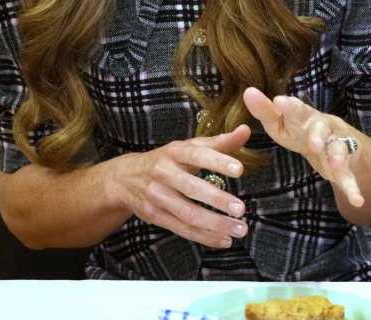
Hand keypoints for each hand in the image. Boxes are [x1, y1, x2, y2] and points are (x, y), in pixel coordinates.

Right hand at [109, 125, 251, 247]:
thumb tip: (246, 130)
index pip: (197, 154)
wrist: (124, 178)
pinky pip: (182, 229)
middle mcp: (163, 173)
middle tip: (241, 209)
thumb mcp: (189, 147)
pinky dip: (204, 236)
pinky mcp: (154, 216)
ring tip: (240, 229)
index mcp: (174, 151)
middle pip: (191, 188)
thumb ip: (219, 142)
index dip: (218, 161)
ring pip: (187, 213)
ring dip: (215, 224)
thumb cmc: (168, 160)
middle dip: (217, 200)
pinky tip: (224, 240)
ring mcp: (157, 196)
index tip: (240, 170)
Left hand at [243, 86, 364, 207]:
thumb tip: (248, 92)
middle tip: (313, 143)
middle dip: (318, 135)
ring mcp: (337, 147)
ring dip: (338, 157)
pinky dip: (354, 189)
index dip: (290, 106)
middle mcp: (325, 128)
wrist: (337, 145)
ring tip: (335, 165)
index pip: (297, 109)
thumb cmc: (302, 131)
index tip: (279, 102)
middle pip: (322, 128)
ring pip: (339, 150)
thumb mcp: (282, 123)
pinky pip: (349, 178)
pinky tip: (358, 201)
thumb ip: (266, 111)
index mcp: (306, 116)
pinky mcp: (345, 168)